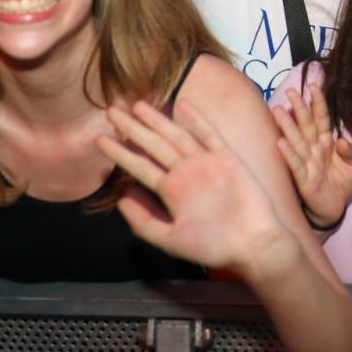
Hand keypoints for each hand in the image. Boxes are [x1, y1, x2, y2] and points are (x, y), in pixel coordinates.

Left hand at [97, 100, 289, 273]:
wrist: (252, 244)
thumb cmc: (213, 246)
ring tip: (137, 105)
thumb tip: (121, 199)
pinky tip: (182, 106)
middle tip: (111, 111)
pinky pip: (209, 135)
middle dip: (132, 129)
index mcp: (171, 191)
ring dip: (157, 120)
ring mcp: (206, 163)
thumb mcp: (170, 239)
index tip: (99, 140)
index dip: (120, 153)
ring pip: (176, 136)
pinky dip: (197, 120)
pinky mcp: (226, 159)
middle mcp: (186, 173)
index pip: (140, 167)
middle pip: (154, 146)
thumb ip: (144, 221)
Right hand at [272, 84, 351, 229]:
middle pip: (306, 125)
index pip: (321, 119)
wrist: (335, 208)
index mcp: (326, 143)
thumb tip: (342, 140)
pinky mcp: (303, 180)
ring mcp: (307, 163)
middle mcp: (314, 149)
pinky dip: (287, 153)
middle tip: (291, 91)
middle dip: (299, 108)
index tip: (314, 86)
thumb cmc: (342, 184)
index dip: (318, 103)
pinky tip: (279, 142)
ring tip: (278, 110)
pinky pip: (295, 164)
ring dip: (287, 126)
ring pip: (296, 141)